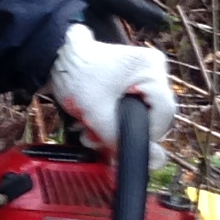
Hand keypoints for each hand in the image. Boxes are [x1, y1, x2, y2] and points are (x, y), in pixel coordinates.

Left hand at [50, 24, 177, 152]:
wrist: (54, 58)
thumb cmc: (75, 76)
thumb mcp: (97, 113)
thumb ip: (123, 139)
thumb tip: (157, 161)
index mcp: (152, 68)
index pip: (164, 115)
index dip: (144, 136)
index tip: (119, 143)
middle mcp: (154, 68)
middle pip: (152, 115)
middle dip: (123, 131)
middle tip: (95, 138)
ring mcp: (144, 73)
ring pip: (140, 113)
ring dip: (114, 127)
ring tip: (87, 129)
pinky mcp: (133, 79)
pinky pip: (133, 105)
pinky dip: (113, 117)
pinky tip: (92, 120)